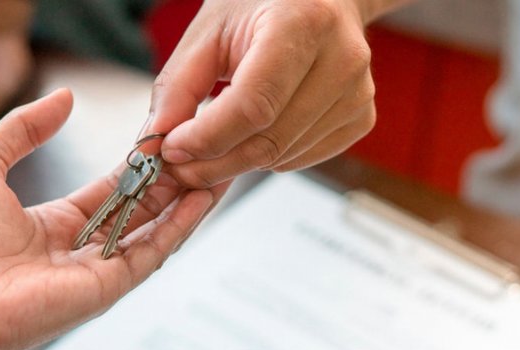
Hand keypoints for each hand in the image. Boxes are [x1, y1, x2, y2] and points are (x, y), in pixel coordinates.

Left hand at [0, 89, 227, 349]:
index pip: (115, 190)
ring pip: (158, 229)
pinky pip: (155, 251)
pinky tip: (203, 198)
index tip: (163, 141)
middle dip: (173, 180)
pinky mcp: (111, 286)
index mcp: (59, 222)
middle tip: (200, 151)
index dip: (140, 166)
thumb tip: (63, 98)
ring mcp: (102, 268)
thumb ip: (24, 127)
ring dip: (187, 200)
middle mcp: (86, 247)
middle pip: (143, 208)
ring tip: (215, 168)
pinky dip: (181, 225)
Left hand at [140, 0, 376, 187]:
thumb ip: (179, 87)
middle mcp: (341, 60)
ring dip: (239, 161)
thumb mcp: (210, 30)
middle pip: (270, 140)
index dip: (208, 138)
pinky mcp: (362, 118)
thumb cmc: (264, 6)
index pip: (254, 104)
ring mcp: (357, 93)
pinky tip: (258, 132)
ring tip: (218, 140)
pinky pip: (303, 159)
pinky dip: (269, 157)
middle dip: (216, 163)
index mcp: (302, 24)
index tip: (173, 150)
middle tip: (184, 165)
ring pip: (284, 156)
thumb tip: (157, 143)